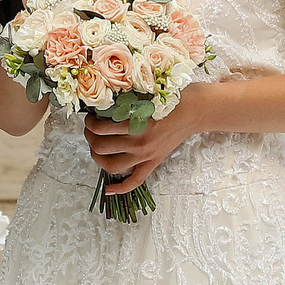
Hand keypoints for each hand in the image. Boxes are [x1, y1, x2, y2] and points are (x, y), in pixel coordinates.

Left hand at [84, 84, 213, 194]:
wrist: (195, 110)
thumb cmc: (172, 97)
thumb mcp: (146, 93)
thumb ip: (126, 101)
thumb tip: (102, 103)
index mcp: (136, 123)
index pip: (100, 128)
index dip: (90, 122)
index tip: (90, 117)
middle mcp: (139, 143)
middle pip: (101, 147)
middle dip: (89, 137)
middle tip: (89, 129)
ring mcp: (146, 156)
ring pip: (111, 166)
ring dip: (97, 158)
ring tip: (94, 148)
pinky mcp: (154, 163)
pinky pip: (135, 181)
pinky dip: (120, 188)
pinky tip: (109, 190)